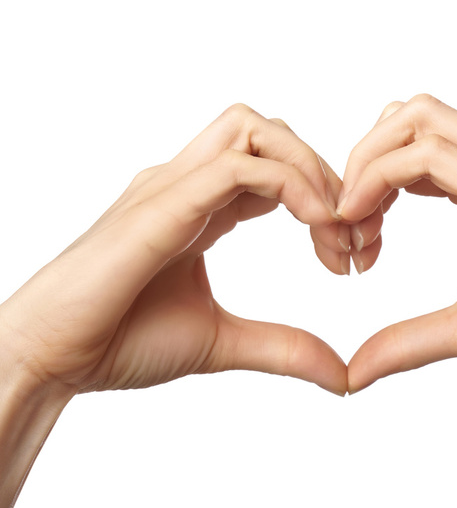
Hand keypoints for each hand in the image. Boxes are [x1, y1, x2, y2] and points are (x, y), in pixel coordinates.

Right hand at [0, 104, 346, 395]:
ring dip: (309, 168)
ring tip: (335, 224)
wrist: (53, 357)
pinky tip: (315, 223)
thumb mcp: (223, 343)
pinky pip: (235, 167)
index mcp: (200, 207)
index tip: (351, 253)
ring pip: (254, 130)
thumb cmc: (120, 341)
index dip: (323, 199)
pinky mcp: (160, 205)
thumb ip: (284, 349)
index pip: (274, 170)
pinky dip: (288, 184)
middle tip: (353, 234)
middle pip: (269, 132)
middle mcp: (186, 184)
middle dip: (324, 172)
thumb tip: (342, 377)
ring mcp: (171, 188)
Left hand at [338, 94, 456, 393]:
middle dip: (358, 161)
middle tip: (344, 224)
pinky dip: (383, 180)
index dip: (366, 178)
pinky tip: (367, 226)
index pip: (409, 141)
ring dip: (365, 166)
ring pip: (414, 120)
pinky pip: (434, 158)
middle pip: (405, 115)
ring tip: (352, 227)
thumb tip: (354, 372)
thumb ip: (408, 340)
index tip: (351, 235)